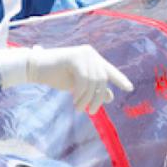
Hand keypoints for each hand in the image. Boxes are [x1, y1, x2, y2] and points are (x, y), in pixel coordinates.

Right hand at [0, 45, 133, 113]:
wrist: (36, 68)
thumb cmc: (56, 76)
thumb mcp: (78, 85)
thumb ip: (94, 88)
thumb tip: (110, 96)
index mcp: (93, 58)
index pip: (109, 70)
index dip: (120, 79)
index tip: (129, 88)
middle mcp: (91, 54)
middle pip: (102, 79)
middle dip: (98, 98)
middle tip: (92, 112)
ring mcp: (83, 54)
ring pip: (94, 82)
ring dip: (87, 98)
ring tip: (79, 108)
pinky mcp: (74, 57)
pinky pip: (84, 80)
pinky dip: (81, 93)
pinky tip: (75, 100)